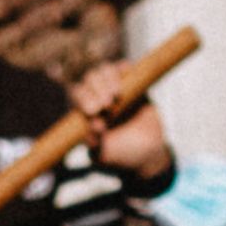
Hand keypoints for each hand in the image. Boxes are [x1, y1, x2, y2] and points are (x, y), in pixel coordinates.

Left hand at [72, 62, 170, 188]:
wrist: (148, 156)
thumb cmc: (120, 157)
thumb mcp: (104, 155)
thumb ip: (95, 143)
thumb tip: (94, 125)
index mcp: (83, 112)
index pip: (76, 96)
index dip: (83, 98)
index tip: (94, 111)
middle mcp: (96, 98)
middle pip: (88, 80)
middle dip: (95, 88)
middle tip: (107, 105)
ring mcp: (113, 90)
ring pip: (104, 71)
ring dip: (107, 77)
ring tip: (116, 94)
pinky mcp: (132, 85)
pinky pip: (124, 69)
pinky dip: (123, 68)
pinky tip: (125, 72)